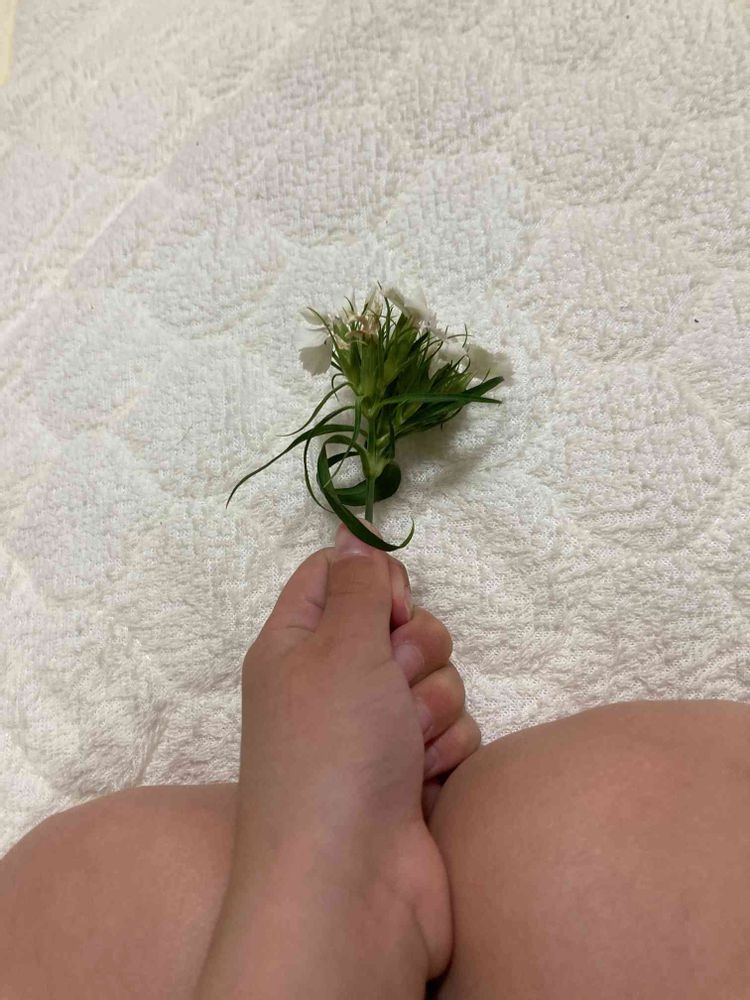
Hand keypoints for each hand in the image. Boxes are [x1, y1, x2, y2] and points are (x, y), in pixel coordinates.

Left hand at [196, 523, 480, 998]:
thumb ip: (356, 584)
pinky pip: (452, 727)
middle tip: (391, 680)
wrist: (354, 882)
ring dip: (431, 704)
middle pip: (399, 623)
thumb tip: (349, 537)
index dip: (372, 578)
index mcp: (295, 643)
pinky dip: (444, 748)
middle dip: (413, 648)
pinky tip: (421, 779)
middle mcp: (333, 682)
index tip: (390, 601)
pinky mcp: (413, 770)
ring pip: (435, 675)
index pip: (334, 574)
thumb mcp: (338, 647)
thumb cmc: (333, 751)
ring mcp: (374, 729)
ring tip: (405, 743)